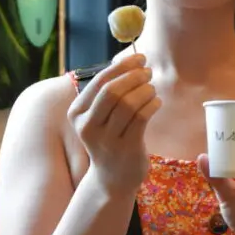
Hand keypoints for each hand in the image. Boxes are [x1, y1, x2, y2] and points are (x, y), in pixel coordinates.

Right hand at [68, 56, 160, 193]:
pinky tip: (156, 102)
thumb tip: (132, 60)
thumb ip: (108, 91)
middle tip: (148, 72)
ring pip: (128, 104)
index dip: (122, 66)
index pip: (99, 82)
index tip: (140, 57)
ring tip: (152, 89)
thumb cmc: (110, 137)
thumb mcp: (100, 116)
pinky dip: (152, 104)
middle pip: (112, 92)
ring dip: (145, 90)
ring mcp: (106, 140)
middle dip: (133, 77)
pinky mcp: (126, 148)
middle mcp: (88, 126)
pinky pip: (141, 118)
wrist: (113, 177)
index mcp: (77, 113)